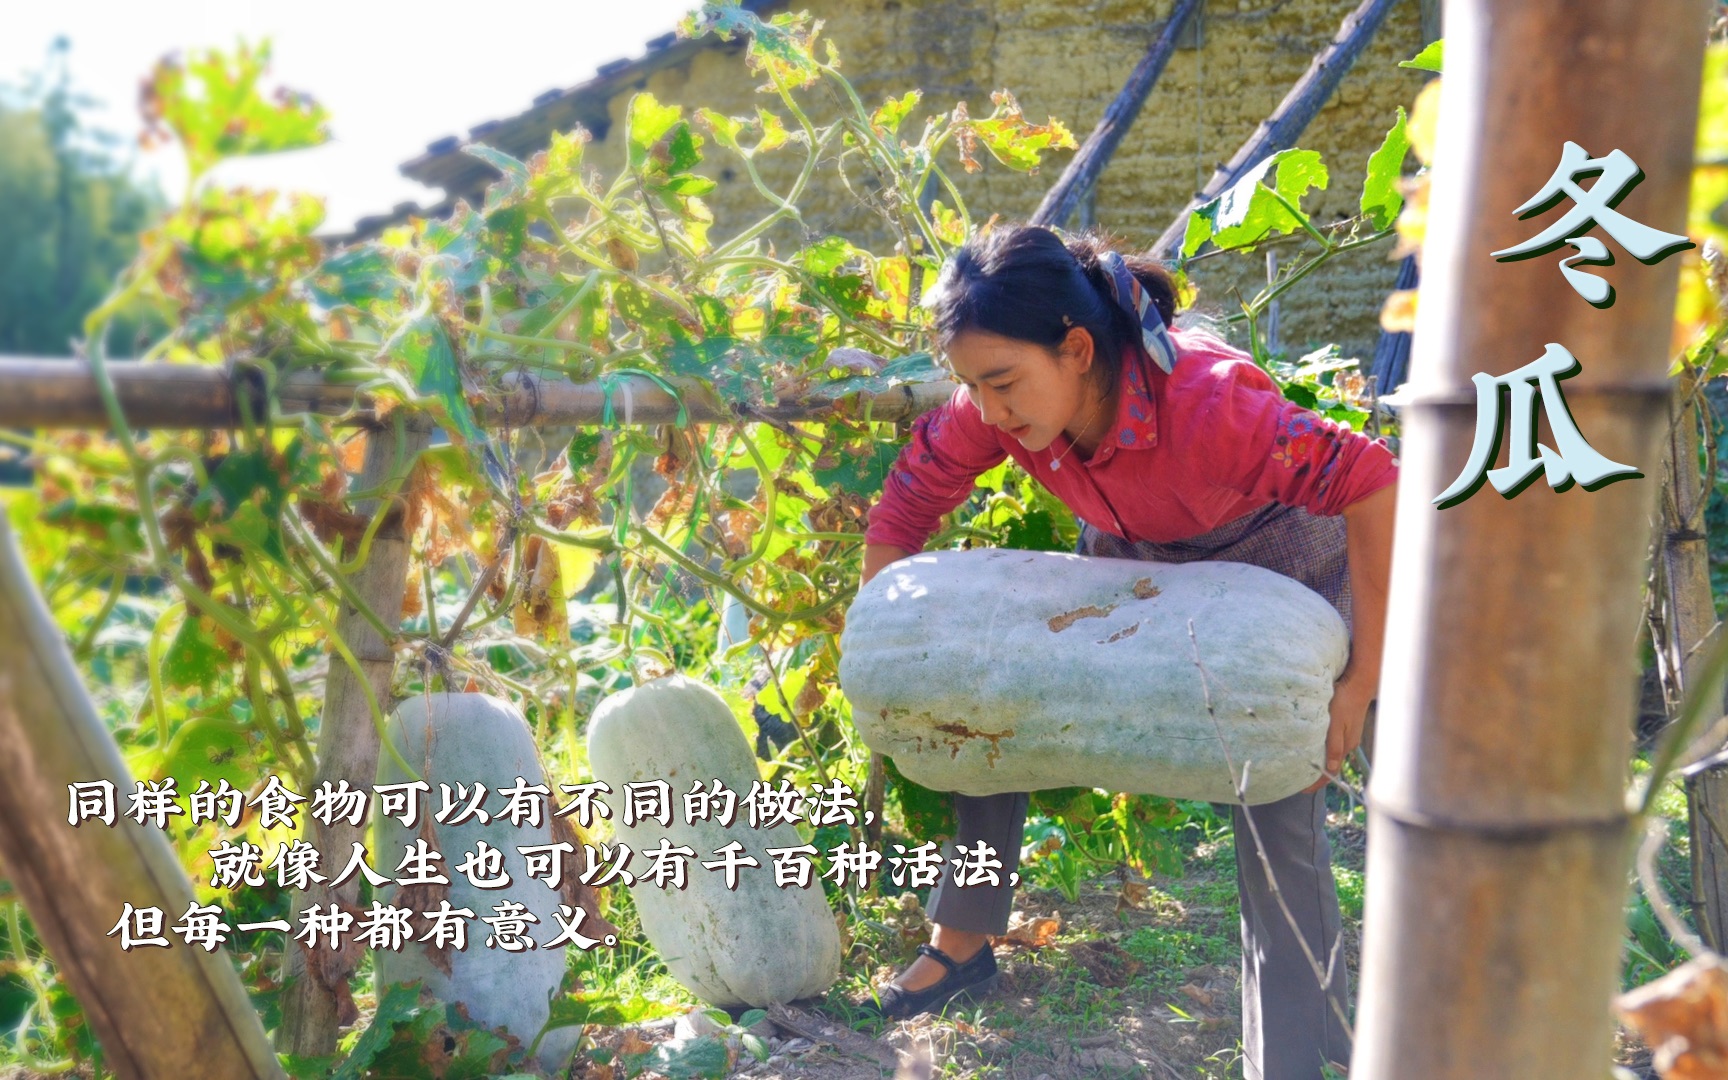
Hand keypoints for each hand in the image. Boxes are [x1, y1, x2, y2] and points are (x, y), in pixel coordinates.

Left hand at [1303, 665, 1375, 793]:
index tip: (1303, 790)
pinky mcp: (1345, 726)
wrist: (1358, 682)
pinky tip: (1312, 747)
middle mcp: (1347, 743)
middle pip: (1331, 765)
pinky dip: (1322, 749)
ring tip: (1302, 766)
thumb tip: (1331, 768)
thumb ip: (1334, 745)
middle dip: (1316, 774)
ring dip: (1318, 761)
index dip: (1318, 782)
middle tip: (1298, 780)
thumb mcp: (1336, 723)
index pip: (1332, 771)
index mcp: (1346, 745)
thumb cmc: (1345, 700)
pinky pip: (1332, 743)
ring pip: (1331, 754)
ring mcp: (1347, 735)